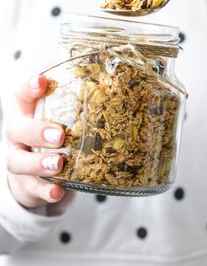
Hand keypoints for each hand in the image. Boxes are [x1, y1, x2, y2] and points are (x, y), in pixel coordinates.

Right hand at [4, 74, 72, 210]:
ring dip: (39, 163)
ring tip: (59, 165)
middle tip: (59, 136)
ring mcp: (19, 159)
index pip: (22, 95)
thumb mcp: (58, 120)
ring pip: (18, 161)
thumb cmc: (51, 138)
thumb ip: (77, 109)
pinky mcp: (24, 183)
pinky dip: (45, 190)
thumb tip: (123, 94)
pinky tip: (57, 192)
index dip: (29, 87)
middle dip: (38, 131)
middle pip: (18, 128)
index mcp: (27, 113)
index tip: (42, 81)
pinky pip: (31, 188)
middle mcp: (18, 134)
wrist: (33, 173)